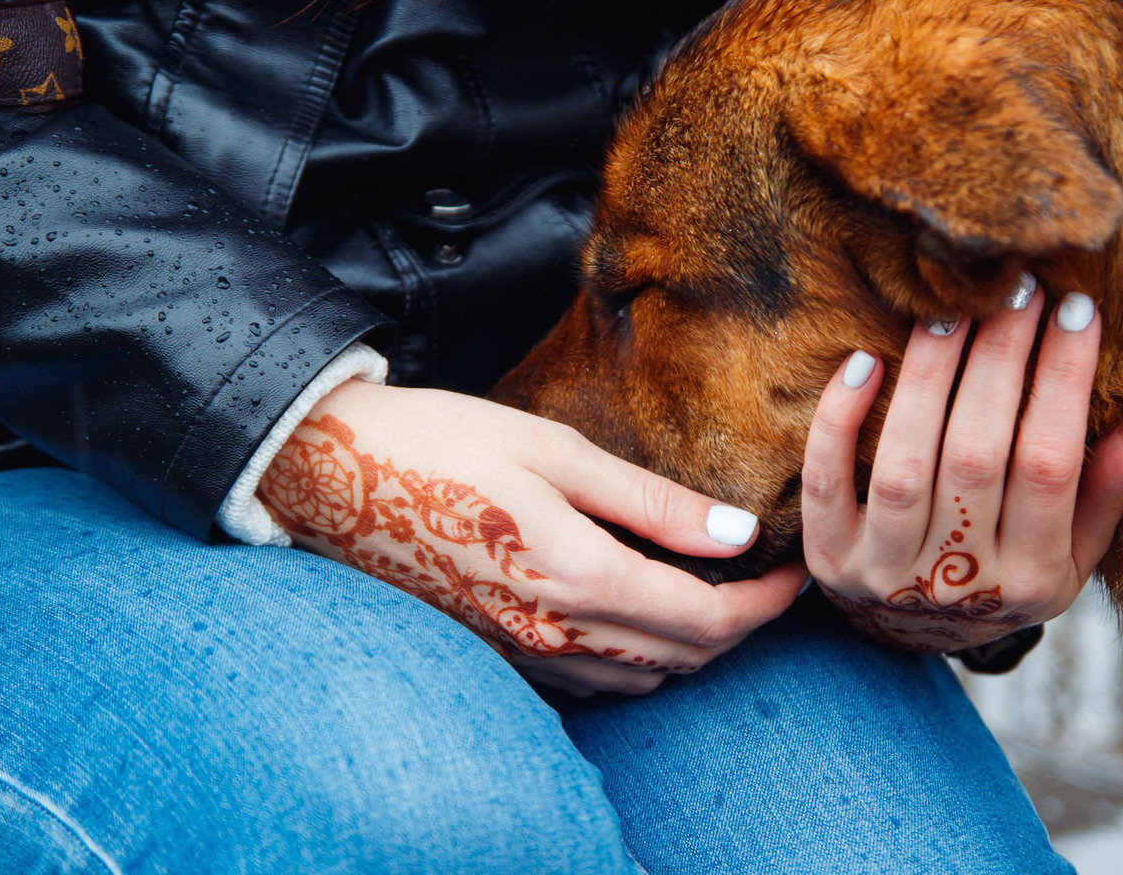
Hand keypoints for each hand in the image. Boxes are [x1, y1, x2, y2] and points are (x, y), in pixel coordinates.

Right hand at [256, 381, 807, 695]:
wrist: (328, 475)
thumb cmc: (441, 442)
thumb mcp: (556, 451)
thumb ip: (653, 502)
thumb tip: (739, 534)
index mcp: (578, 576)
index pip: (708, 619)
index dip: (765, 602)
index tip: (794, 571)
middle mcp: (554, 634)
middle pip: (684, 658)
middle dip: (739, 625)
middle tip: (764, 579)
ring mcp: (521, 654)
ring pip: (642, 678)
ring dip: (690, 644)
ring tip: (710, 589)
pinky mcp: (496, 655)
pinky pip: (591, 680)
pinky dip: (636, 656)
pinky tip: (637, 608)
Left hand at [800, 277, 1122, 653]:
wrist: (906, 640)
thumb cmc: (1000, 576)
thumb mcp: (1068, 557)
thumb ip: (1102, 495)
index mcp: (1033, 577)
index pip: (1052, 464)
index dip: (1065, 382)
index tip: (1076, 309)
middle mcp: (960, 580)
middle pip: (979, 454)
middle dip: (1001, 360)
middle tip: (1015, 288)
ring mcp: (886, 572)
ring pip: (907, 465)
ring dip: (929, 378)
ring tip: (950, 310)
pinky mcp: (827, 558)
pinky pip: (826, 481)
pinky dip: (839, 421)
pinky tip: (862, 361)